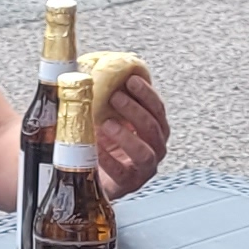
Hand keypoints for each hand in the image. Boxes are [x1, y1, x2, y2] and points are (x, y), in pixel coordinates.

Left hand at [94, 67, 170, 197]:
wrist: (90, 175)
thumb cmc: (103, 140)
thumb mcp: (108, 114)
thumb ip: (108, 94)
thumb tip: (92, 64)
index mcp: (154, 127)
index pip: (157, 108)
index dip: (147, 93)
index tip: (131, 79)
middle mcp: (155, 147)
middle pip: (153, 128)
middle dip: (135, 110)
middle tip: (115, 96)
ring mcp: (144, 168)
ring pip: (144, 151)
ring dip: (127, 136)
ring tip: (107, 123)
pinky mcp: (129, 184)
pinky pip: (122, 172)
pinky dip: (109, 159)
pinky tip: (97, 147)